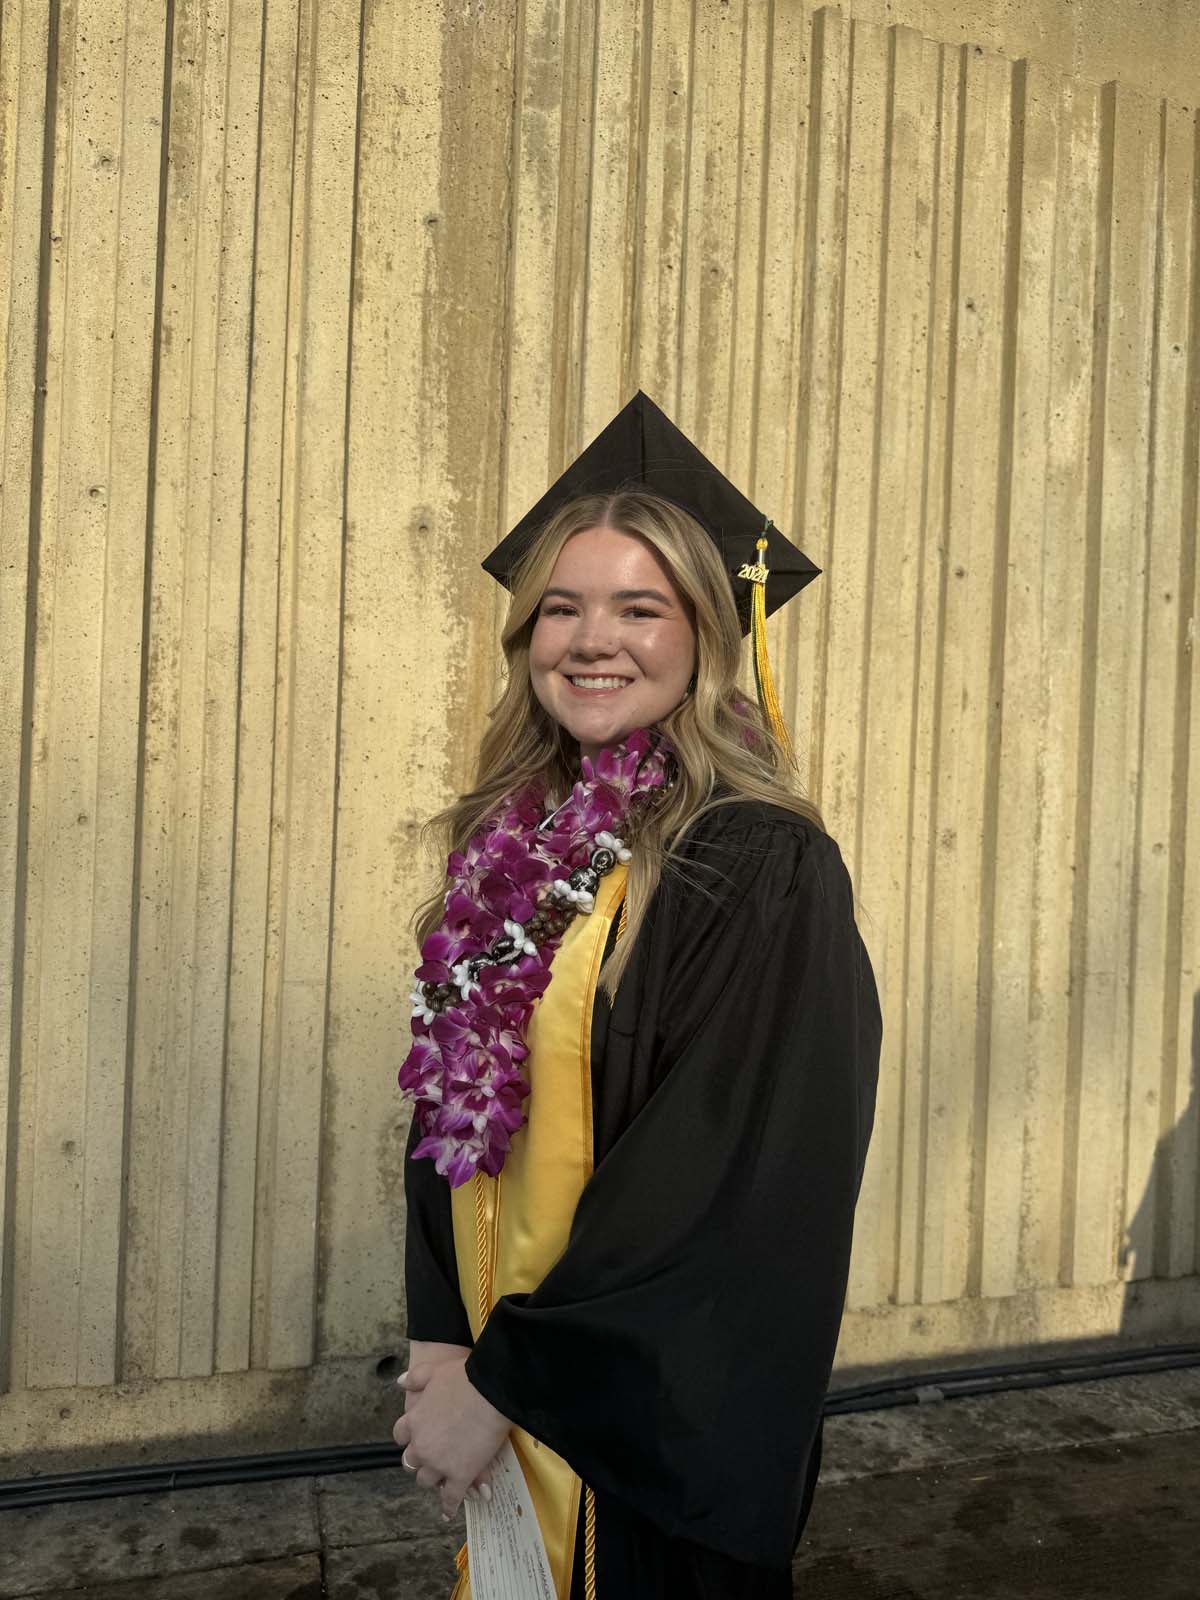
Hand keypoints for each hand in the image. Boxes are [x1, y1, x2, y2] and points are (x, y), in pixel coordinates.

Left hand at [392, 1357, 511, 1517]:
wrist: (489, 1391)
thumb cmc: (463, 1378)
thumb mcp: (433, 1371)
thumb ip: (415, 1378)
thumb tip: (400, 1382)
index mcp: (414, 1421)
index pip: (401, 1435)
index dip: (409, 1436)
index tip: (416, 1436)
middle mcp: (422, 1446)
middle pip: (411, 1462)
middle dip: (419, 1460)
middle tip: (431, 1457)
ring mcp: (439, 1463)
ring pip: (426, 1480)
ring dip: (433, 1478)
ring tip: (442, 1478)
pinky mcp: (460, 1476)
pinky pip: (451, 1497)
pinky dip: (449, 1506)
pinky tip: (448, 1512)